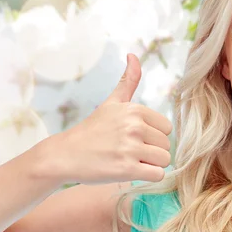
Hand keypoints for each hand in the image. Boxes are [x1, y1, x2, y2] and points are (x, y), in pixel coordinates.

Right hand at [47, 54, 172, 184]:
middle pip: (167, 145)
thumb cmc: (92, 130)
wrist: (64, 155)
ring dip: (151, 165)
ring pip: (165, 160)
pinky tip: (131, 172)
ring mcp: (130, 148)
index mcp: (135, 110)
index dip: (153, 136)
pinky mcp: (127, 169)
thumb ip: (128, 81)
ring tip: (130, 161)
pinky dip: (148, 177)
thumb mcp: (111, 103)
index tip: (134, 138)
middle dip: (153, 151)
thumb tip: (133, 54)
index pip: (167, 128)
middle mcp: (134, 126)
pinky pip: (157, 175)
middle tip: (129, 152)